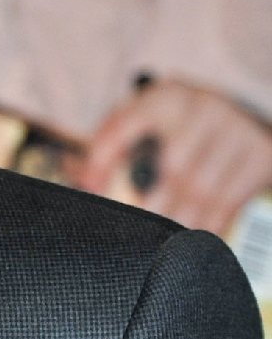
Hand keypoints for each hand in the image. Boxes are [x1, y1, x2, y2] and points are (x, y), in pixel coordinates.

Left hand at [78, 79, 271, 236]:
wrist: (245, 122)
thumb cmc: (180, 129)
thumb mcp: (147, 122)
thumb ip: (110, 145)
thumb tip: (84, 181)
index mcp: (168, 96)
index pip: (126, 122)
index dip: (103, 155)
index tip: (89, 187)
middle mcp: (206, 107)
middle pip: (172, 167)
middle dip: (149, 203)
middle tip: (131, 230)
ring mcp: (239, 130)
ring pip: (202, 189)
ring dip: (178, 221)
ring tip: (160, 243)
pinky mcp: (263, 155)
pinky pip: (229, 201)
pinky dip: (208, 225)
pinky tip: (191, 237)